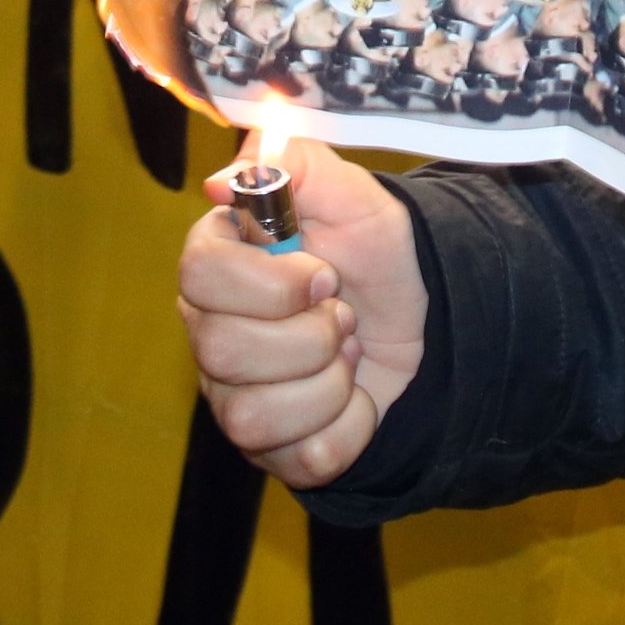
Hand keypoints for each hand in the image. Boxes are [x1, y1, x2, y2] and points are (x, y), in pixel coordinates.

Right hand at [181, 142, 425, 487]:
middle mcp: (211, 332)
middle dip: (309, 336)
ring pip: (253, 418)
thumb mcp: (355, 196)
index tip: (324, 273)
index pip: (199, 275)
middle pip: (223, 351)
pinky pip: (300, 459)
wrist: (425, 325)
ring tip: (346, 354)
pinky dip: (349, 429)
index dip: (270, 282)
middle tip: (343, 315)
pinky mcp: (270, 449)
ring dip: (329, 384)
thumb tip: (224, 179)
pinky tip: (353, 398)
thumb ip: (297, 165)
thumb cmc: (376, 258)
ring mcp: (233, 396)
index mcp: (218, 264)